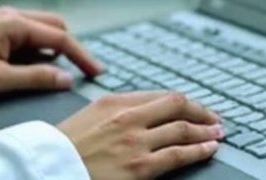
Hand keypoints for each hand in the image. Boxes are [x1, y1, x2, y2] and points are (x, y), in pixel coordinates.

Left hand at [0, 6, 103, 97]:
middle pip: (56, 26)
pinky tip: (28, 66)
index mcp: (14, 24)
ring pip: (43, 28)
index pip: (60, 38)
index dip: (81, 56)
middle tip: (77, 72)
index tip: (96, 72)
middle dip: (69, 48)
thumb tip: (65, 79)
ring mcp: (5, 19)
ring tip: (46, 73)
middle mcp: (12, 15)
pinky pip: (28, 33)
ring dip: (52, 48)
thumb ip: (35, 78)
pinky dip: (37, 48)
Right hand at [58, 91, 222, 179]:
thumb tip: (134, 114)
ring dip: (205, 130)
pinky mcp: (140, 167)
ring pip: (183, 129)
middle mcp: (128, 117)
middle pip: (177, 105)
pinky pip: (179, 154)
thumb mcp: (86, 119)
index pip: (159, 96)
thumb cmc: (61, 150)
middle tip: (214, 118)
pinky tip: (209, 149)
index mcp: (113, 102)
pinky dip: (199, 150)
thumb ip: (112, 114)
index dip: (182, 102)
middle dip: (200, 111)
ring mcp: (136, 142)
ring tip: (218, 133)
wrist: (47, 169)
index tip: (193, 107)